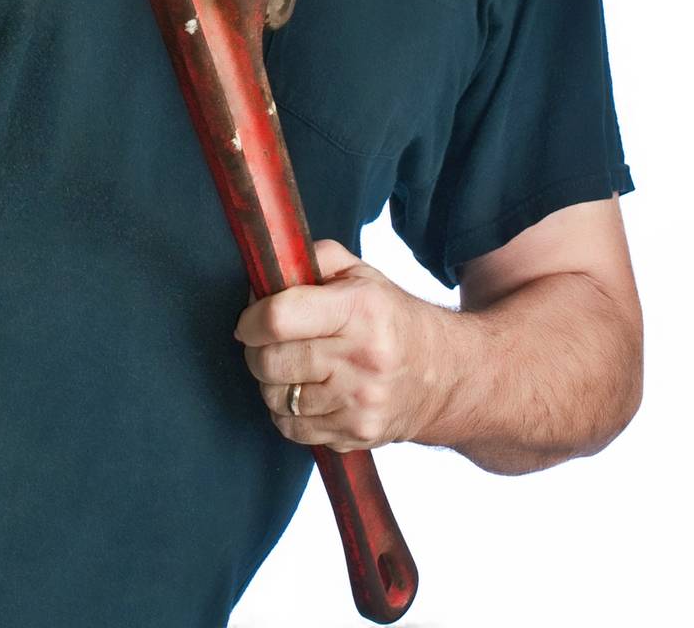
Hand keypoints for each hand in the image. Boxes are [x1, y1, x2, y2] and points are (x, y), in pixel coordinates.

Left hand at [232, 239, 451, 451]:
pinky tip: (307, 394)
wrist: (445, 375)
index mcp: (360, 309)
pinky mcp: (357, 434)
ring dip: (272, 383)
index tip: (249, 320)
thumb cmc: (391, 318)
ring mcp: (360, 402)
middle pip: (271, 362)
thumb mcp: (361, 274)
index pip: (279, 317)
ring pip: (277, 399)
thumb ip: (314, 258)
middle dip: (256, 351)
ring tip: (292, 367)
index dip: (251, 319)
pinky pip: (292, 428)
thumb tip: (267, 271)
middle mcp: (362, 357)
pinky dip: (288, 412)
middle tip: (266, 343)